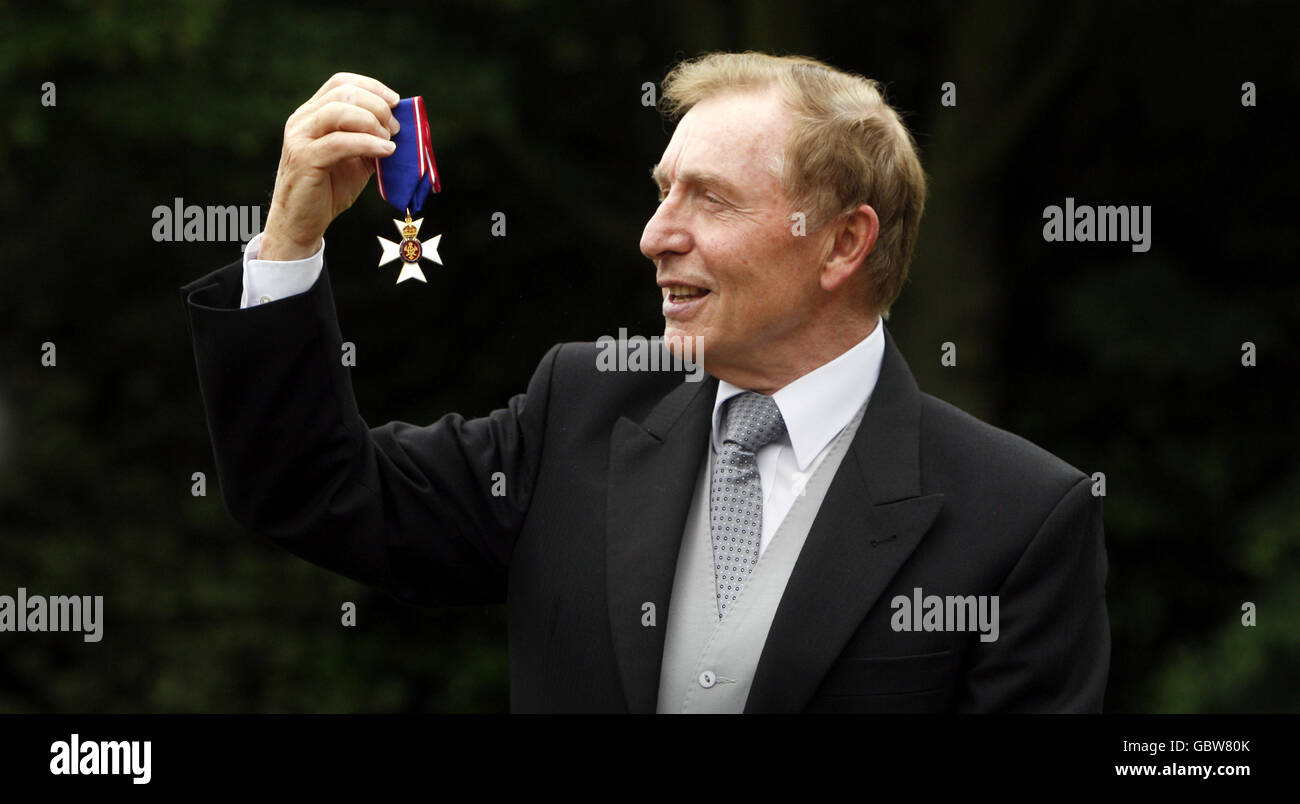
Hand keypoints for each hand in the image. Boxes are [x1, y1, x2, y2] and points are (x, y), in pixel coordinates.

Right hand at [260, 73, 400, 260]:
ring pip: (338, 111)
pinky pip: (339, 142)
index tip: (395, 102)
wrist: (302, 222)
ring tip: (389, 140)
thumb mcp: (357, 159)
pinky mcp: (304, 158)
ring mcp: (300, 137)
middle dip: (376, 106)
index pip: (340, 83)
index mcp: (313, 114)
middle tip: (395, 128)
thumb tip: (401, 127)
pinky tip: (386, 151)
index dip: (371, 86)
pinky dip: (367, 144)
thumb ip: (372, 139)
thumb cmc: (329, 189)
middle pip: (342, 93)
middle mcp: (302, 120)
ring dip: (371, 122)